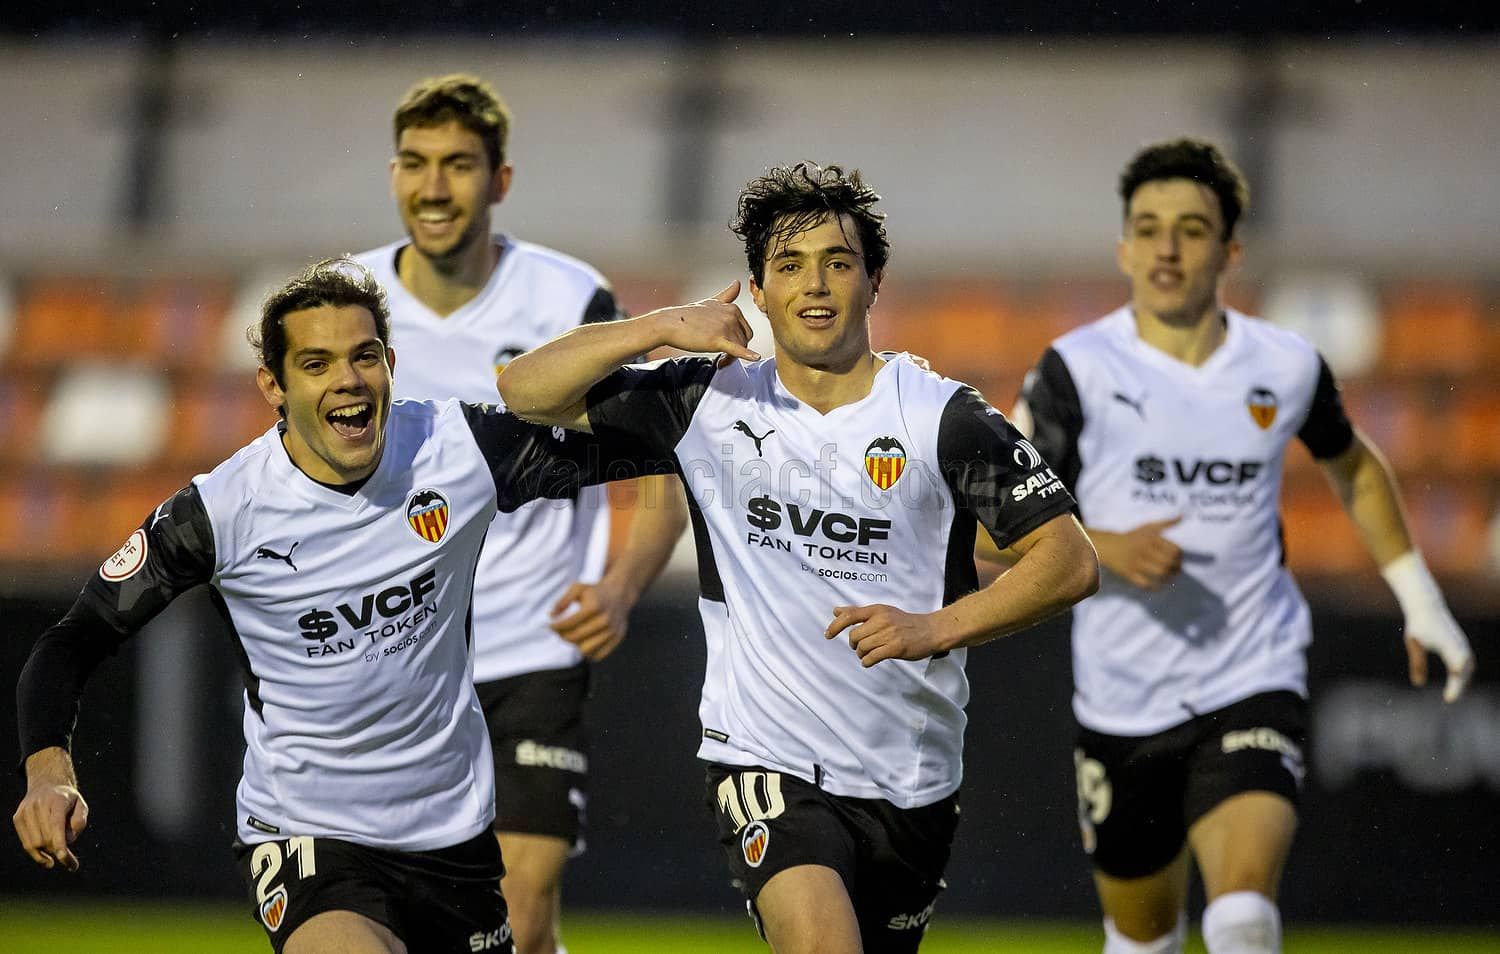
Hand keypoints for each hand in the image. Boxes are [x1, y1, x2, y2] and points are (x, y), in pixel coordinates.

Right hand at [14, 749, 87, 871]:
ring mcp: (26, 812)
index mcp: (57, 801)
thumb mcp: (81, 804)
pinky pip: (26, 843)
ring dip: (47, 853)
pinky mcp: (18, 818)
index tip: (63, 858)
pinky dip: (36, 854)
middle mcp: (39, 805)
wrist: (47, 784)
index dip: (60, 844)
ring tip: (58, 851)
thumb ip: (80, 820)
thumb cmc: (67, 799)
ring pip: (34, 844)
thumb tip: (69, 839)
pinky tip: (45, 857)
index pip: (56, 825)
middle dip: (58, 851)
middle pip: (46, 838)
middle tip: (68, 857)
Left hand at [549, 578, 632, 660]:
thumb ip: (563, 601)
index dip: (555, 627)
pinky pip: (597, 655)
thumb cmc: (594, 591)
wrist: (620, 594)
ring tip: (573, 635)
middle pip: (575, 638)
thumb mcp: (577, 588)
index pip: (568, 623)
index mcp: (594, 606)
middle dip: (562, 635)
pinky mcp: (617, 638)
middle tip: (559, 631)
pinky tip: (584, 642)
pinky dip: (588, 652)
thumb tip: (551, 615)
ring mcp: (613, 630)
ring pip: (585, 650)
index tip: (550, 625)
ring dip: (575, 645)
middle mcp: (605, 620)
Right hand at [642, 282, 759, 363]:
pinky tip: (755, 357)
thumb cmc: (687, 315)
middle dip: (737, 350)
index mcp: (732, 308)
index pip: (744, 328)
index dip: (738, 339)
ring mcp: (726, 327)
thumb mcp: (711, 302)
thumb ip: (727, 295)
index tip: (727, 346)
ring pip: (740, 348)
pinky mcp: (718, 339)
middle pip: (745, 339)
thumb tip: (738, 283)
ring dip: (731, 358)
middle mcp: (732, 315)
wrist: (669, 324)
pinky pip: (737, 349)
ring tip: (719, 362)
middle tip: (723, 357)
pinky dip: (747, 355)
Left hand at [825, 604, 947, 666]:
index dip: (835, 626)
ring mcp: (889, 634)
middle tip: (860, 647)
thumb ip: (858, 612)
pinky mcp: (896, 648)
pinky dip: (867, 662)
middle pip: (855, 636)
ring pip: (862, 647)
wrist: (930, 630)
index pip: (850, 615)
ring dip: (861, 654)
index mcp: (877, 610)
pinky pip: (872, 657)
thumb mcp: (882, 612)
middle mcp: (882, 620)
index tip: (827, 635)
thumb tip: (836, 610)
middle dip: (854, 645)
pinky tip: (870, 661)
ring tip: (868, 654)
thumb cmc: (904, 622)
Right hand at [1096, 516, 1182, 589]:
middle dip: (1177, 568)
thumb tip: (1182, 516)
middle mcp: (1144, 550)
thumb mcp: (1148, 527)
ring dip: (1169, 577)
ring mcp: (1136, 562)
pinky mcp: (1129, 573)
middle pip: (1169, 562)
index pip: (1174, 549)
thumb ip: (1166, 523)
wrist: (1109, 546)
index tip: (1180, 559)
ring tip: (1170, 577)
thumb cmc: (1132, 537)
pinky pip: (1145, 583)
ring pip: (1160, 573)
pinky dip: (1154, 586)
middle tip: (1178, 570)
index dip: (1180, 556)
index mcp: (1151, 538)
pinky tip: (1157, 585)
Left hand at [1403, 610, 1475, 703]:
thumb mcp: (1414, 644)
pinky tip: (1456, 679)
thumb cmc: (1419, 625)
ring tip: (1453, 693)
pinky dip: (1463, 672)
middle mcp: (1460, 646)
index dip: (1455, 686)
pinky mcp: (1461, 643)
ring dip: (1463, 680)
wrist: (1427, 606)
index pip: (1457, 671)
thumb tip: (1418, 684)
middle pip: (1465, 671)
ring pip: (1468, 667)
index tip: (1449, 699)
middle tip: (1449, 699)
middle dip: (1459, 686)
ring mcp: (1463, 644)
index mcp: (1449, 646)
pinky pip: (1467, 662)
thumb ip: (1417, 663)